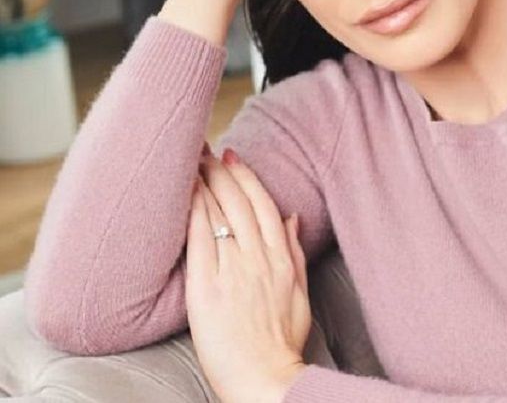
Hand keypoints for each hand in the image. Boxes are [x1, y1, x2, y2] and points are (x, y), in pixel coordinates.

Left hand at [186, 142, 310, 402]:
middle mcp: (259, 258)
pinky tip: (185, 194)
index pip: (265, 206)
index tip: (234, 159)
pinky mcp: (208, 287)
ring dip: (204, 183)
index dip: (247, 178)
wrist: (265, 378)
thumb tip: (294, 219)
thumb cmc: (281, 343)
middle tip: (206, 150)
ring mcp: (234, 270)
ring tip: (191, 162)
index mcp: (282, 260)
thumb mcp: (300, 294)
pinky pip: (199, 239)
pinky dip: (193, 212)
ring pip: (219, 214)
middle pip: (240, 203)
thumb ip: (296, 253)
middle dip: (222, 171)